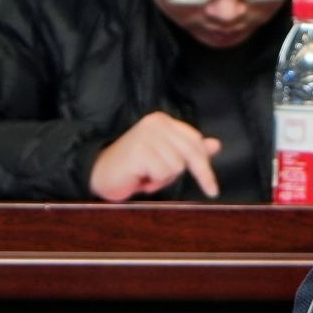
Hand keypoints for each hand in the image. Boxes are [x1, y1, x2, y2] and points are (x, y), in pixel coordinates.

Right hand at [89, 111, 221, 200]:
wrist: (97, 174)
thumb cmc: (133, 168)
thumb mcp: (165, 158)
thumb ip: (189, 151)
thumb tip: (216, 145)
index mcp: (163, 121)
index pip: (195, 141)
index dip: (205, 165)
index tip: (213, 188)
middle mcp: (156, 123)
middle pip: (192, 153)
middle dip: (200, 174)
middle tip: (210, 191)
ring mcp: (147, 135)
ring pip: (178, 166)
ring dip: (164, 178)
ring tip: (147, 176)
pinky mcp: (140, 150)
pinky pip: (163, 173)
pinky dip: (154, 182)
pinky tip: (139, 178)